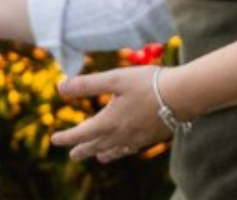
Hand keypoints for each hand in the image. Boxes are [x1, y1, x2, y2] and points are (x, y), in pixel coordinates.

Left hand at [50, 65, 171, 161]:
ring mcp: (136, 139)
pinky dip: (121, 151)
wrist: (182, 96)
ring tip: (97, 157)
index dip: (66, 137)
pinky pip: (130, 149)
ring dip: (101, 153)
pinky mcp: (150, 138)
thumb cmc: (148, 84)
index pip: (80, 134)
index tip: (55, 139)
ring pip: (113, 151)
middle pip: (95, 146)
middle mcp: (119, 135)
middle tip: (72, 155)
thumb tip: (60, 87)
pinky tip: (126, 148)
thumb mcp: (115, 78)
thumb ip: (88, 84)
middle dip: (82, 150)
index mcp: (107, 121)